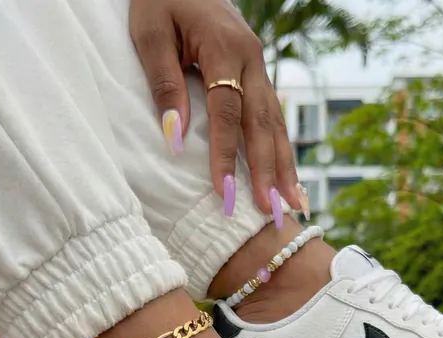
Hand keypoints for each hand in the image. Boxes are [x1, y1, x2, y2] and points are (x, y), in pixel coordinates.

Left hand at [130, 0, 302, 221]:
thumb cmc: (161, 0)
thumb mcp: (150, 33)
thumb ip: (164, 82)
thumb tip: (175, 136)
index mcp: (223, 48)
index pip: (226, 112)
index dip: (226, 155)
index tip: (226, 192)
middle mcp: (251, 59)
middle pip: (262, 123)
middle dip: (268, 171)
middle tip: (272, 210)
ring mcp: (259, 66)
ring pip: (276, 123)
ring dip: (285, 167)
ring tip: (292, 205)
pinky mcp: (258, 74)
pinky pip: (274, 116)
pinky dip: (281, 150)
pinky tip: (287, 177)